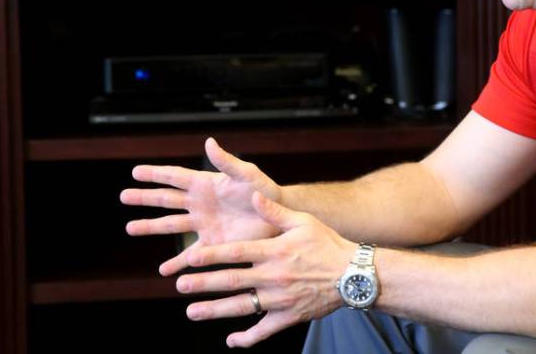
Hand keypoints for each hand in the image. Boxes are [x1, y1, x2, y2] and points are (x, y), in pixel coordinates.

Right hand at [120, 137, 282, 275]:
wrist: (278, 217)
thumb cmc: (264, 191)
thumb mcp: (246, 174)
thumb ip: (227, 161)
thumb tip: (208, 142)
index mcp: (206, 184)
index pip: (175, 177)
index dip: (155, 174)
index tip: (134, 172)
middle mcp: (200, 204)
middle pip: (166, 200)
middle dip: (144, 198)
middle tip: (123, 196)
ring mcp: (203, 225)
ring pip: (170, 225)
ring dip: (150, 227)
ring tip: (130, 228)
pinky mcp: (212, 245)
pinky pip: (189, 256)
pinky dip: (177, 264)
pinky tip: (164, 272)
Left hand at [177, 191, 353, 347]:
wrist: (354, 274)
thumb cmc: (328, 244)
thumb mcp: (303, 222)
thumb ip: (275, 211)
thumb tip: (253, 195)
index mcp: (275, 250)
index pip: (237, 252)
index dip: (212, 255)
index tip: (189, 257)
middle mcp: (274, 276)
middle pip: (233, 281)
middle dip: (204, 283)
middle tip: (181, 285)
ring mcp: (281, 299)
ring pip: (243, 306)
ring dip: (215, 310)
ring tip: (192, 312)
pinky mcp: (290, 317)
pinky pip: (265, 330)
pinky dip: (247, 338)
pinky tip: (231, 340)